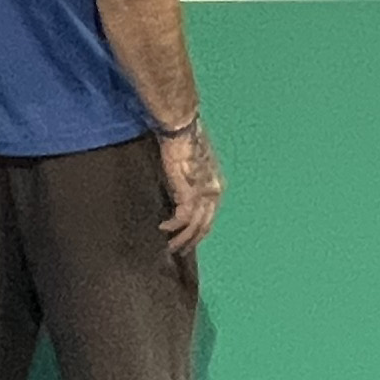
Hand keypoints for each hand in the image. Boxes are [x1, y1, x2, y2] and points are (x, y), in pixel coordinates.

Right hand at [155, 124, 223, 256]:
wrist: (181, 128)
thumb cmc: (184, 140)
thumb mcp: (191, 165)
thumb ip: (189, 181)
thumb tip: (180, 194)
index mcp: (216, 185)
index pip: (210, 215)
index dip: (199, 229)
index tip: (187, 238)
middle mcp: (214, 192)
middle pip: (205, 225)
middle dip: (192, 240)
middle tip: (178, 251)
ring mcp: (203, 194)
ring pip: (194, 226)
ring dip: (181, 239)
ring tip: (169, 247)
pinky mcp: (190, 193)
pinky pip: (182, 219)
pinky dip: (172, 227)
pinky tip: (162, 229)